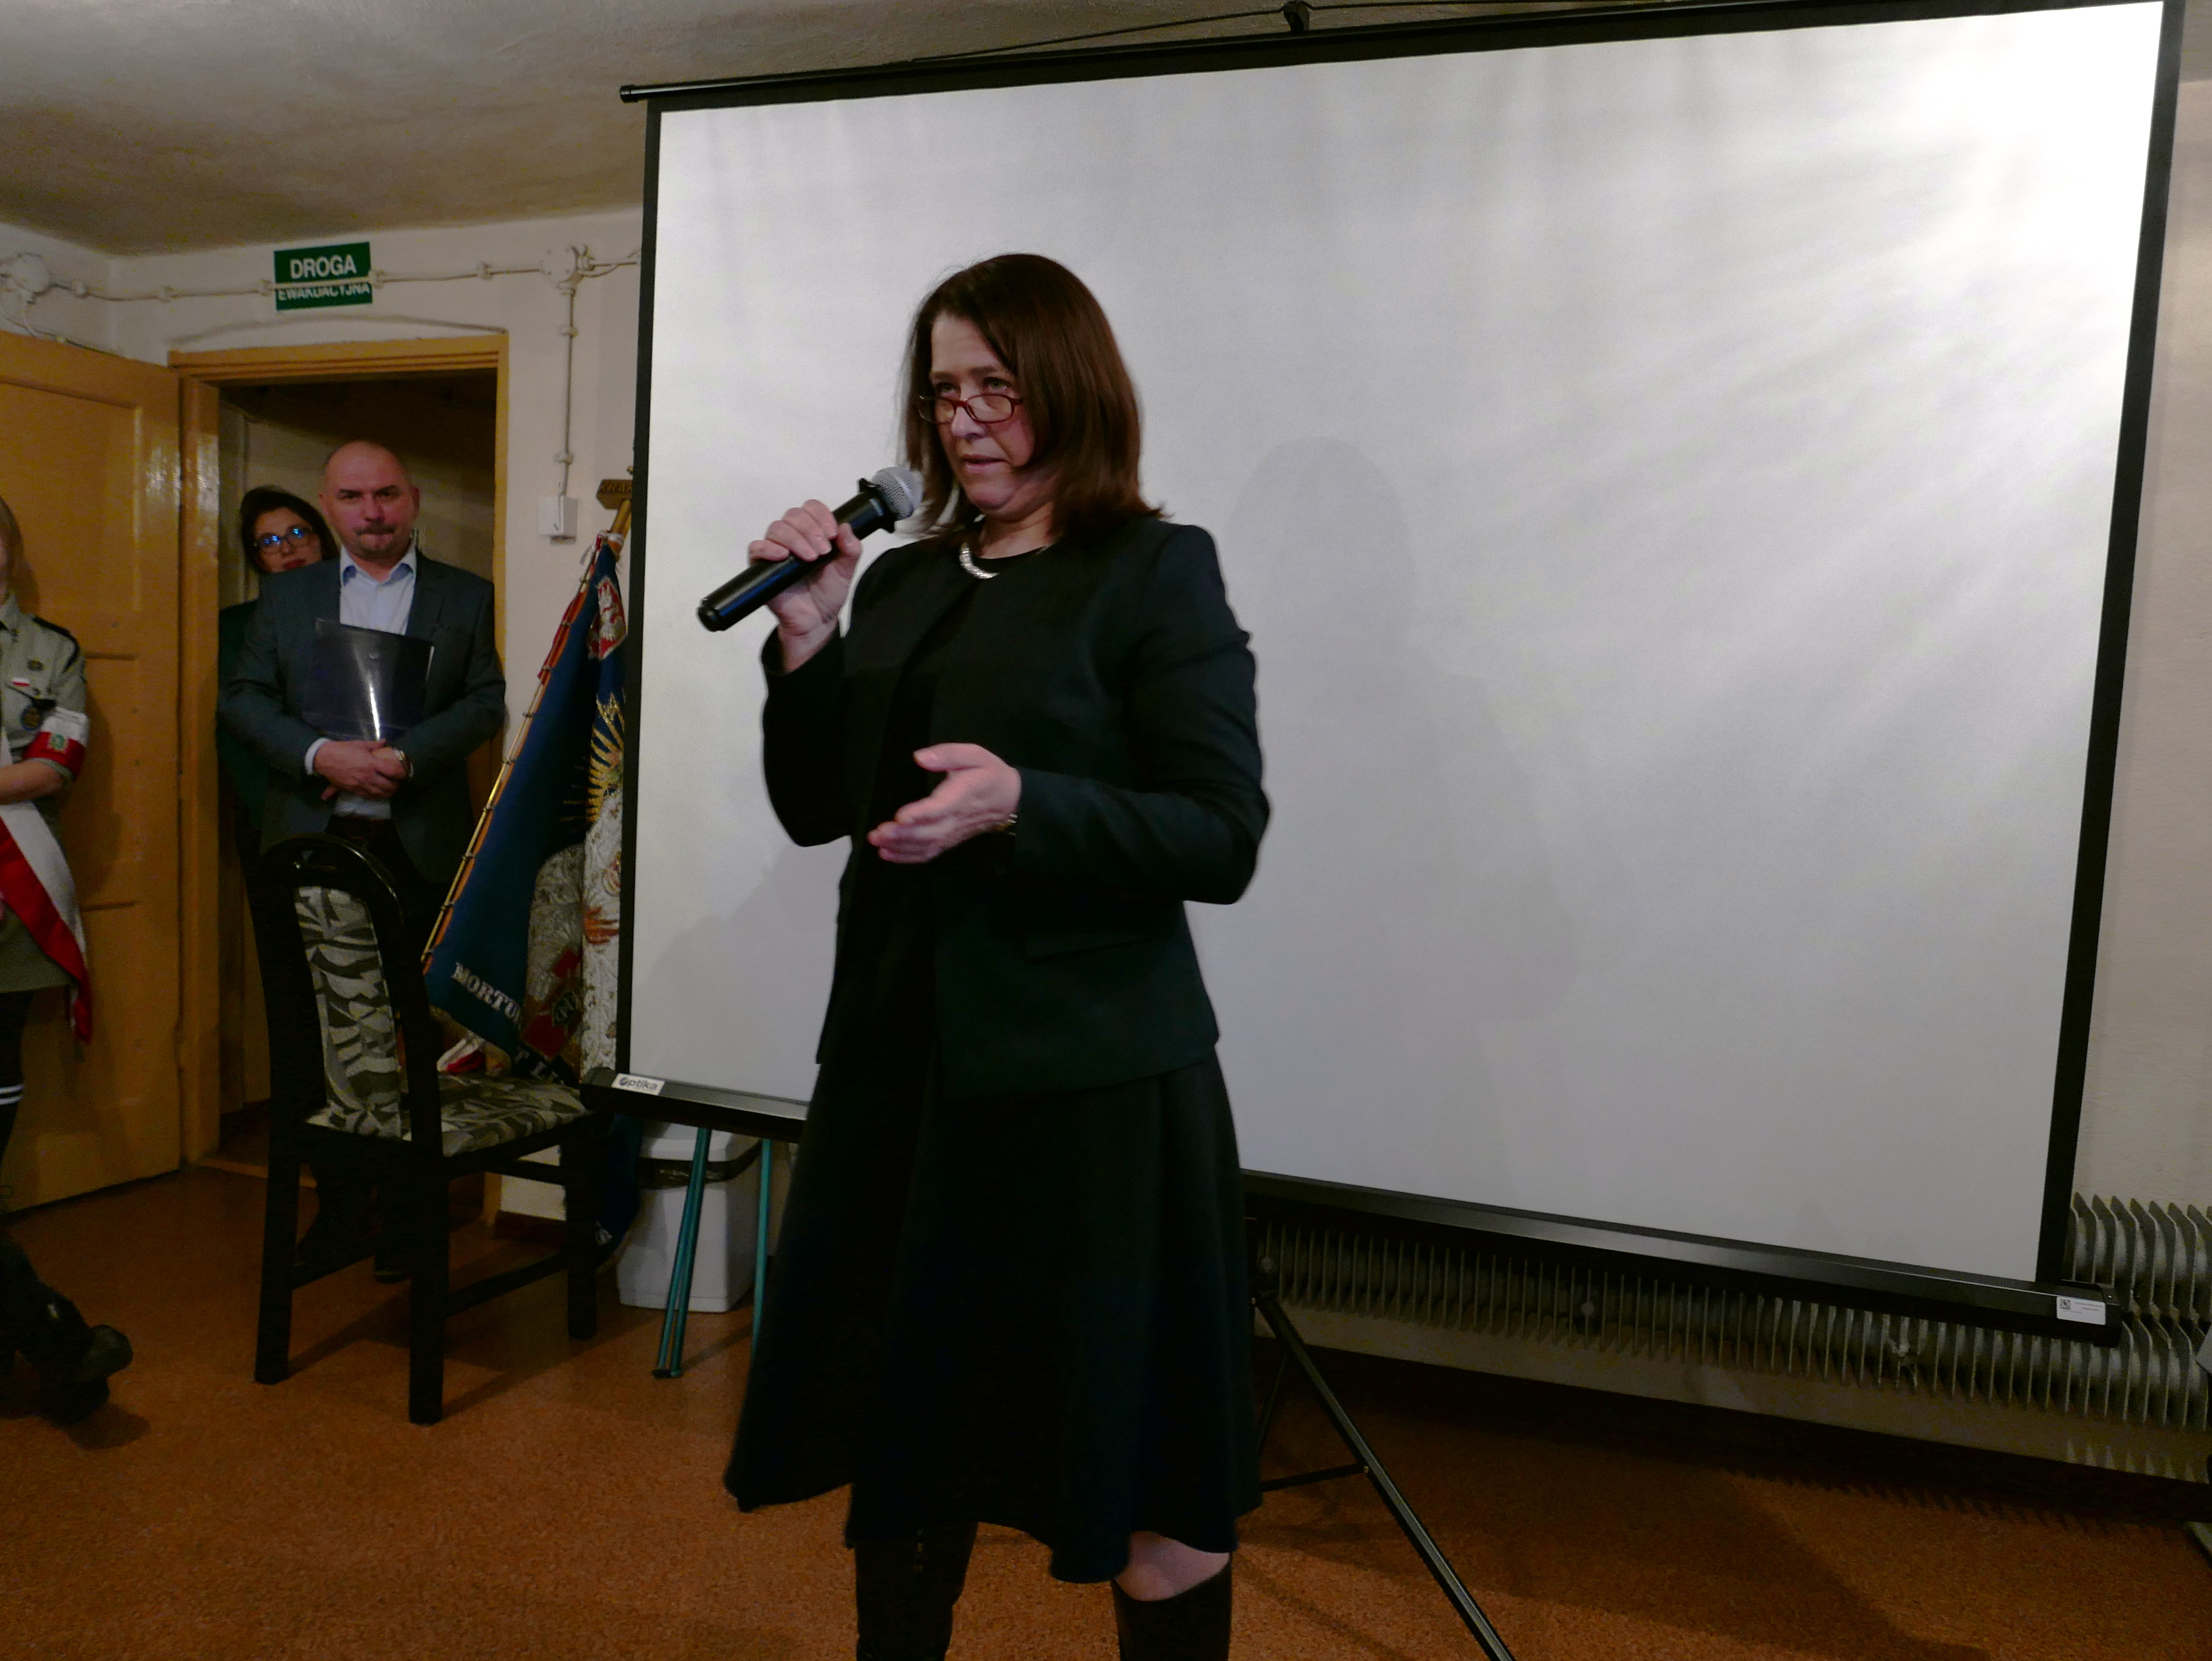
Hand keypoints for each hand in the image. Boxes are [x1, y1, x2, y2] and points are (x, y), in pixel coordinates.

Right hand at [315, 738, 403, 800]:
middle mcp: (368, 776)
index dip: (401, 774)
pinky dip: (376, 796)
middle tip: (398, 783)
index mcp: (371, 763)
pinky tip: (379, 794)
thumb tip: (384, 742)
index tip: (404, 774)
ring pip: (380, 793)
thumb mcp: (359, 745)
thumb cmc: (342, 749)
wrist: (323, 759)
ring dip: (388, 793)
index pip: (392, 771)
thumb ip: (374, 745)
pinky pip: (368, 796)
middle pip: (388, 785)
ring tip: (391, 790)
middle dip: (396, 785)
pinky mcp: (353, 790)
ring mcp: (360, 784)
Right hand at [756, 501, 862, 668]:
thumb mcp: (846, 570)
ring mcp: (775, 550)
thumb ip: (851, 549)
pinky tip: (783, 555)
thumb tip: (846, 527)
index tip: (833, 533)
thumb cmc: (828, 592)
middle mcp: (792, 536)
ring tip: (811, 558)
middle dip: (811, 529)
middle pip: (793, 515)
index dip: (821, 515)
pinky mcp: (761, 566)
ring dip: (796, 539)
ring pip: (777, 528)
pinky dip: (769, 548)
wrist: (817, 620)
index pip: (811, 508)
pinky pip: (756, 547)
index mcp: (812, 532)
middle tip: (823, 551)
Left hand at [867, 744, 1019, 864]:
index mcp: (962, 796)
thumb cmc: (989, 774)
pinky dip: (907, 857)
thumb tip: (921, 757)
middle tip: (877, 833)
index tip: (901, 817)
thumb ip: (949, 754)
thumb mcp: (975, 755)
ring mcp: (952, 833)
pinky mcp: (949, 840)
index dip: (920, 814)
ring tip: (877, 842)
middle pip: (928, 832)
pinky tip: (887, 854)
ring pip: (926, 845)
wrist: (1010, 800)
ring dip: (901, 847)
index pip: (939, 808)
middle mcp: (955, 819)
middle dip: (902, 835)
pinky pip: (929, 853)